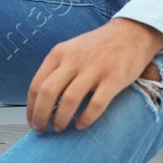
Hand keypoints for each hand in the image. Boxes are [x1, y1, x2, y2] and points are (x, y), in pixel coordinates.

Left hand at [26, 17, 162, 132]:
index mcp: (59, 53)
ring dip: (61, 120)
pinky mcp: (114, 78)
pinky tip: (80, 125)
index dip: (31, 108)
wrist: (131, 32)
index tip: (32, 122)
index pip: (37, 84)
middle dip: (41, 116)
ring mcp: (94, 68)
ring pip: (69, 100)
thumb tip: (42, 102)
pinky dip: (85, 119)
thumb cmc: (98, 46)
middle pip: (48, 93)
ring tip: (60, 129)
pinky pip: (95, 105)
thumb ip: (57, 70)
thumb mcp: (71, 50)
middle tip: (41, 130)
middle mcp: (74, 59)